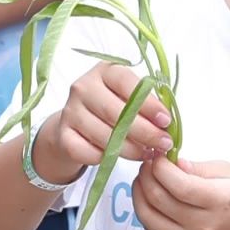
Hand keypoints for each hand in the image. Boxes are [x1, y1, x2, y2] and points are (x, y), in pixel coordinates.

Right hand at [33, 63, 173, 184]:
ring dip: (130, 149)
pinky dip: (105, 158)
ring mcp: (70, 111)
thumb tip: (166, 122)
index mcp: (105, 71)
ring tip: (146, 154)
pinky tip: (116, 157)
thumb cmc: (111, 109)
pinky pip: (87, 152)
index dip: (149, 104)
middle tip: (163, 144)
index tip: (166, 121)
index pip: (127, 84)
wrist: (75, 127)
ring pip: (104, 136)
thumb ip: (146, 104)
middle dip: (145, 132)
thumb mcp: (128, 98)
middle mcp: (83, 87)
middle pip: (117, 113)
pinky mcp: (62, 135)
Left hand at [131, 155, 229, 229]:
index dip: (161, 169)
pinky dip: (146, 214)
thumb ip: (197, 168)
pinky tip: (150, 201)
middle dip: (146, 177)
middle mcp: (205, 227)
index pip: (180, 186)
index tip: (157, 158)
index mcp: (220, 202)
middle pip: (160, 201)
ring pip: (149, 218)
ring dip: (139, 195)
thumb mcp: (227, 172)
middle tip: (147, 166)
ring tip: (143, 181)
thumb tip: (171, 164)